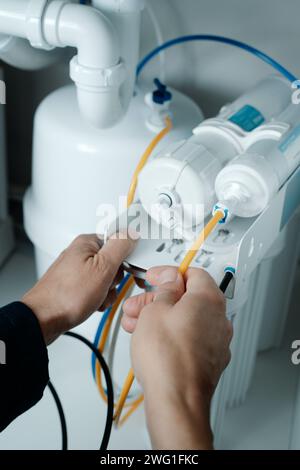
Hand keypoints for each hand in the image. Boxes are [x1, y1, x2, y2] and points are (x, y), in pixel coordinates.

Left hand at [22, 233, 135, 343]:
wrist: (43, 320)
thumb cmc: (66, 295)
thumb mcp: (102, 267)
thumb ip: (120, 246)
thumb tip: (131, 234)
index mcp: (88, 243)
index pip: (119, 242)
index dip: (128, 258)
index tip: (131, 270)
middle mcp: (81, 254)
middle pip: (114, 263)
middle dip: (115, 279)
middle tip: (106, 285)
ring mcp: (77, 271)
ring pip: (106, 279)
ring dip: (107, 292)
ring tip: (97, 297)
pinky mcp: (74, 286)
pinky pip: (96, 290)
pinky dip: (98, 299)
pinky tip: (92, 303)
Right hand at [123, 266, 231, 449]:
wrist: (176, 400)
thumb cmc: (168, 358)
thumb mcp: (155, 310)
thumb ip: (165, 288)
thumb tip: (170, 279)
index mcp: (209, 299)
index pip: (193, 273)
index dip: (169, 273)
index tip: (153, 277)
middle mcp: (219, 319)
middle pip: (188, 297)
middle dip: (158, 299)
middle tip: (137, 305)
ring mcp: (216, 341)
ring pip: (186, 319)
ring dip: (160, 317)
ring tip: (135, 324)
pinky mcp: (209, 360)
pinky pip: (189, 338)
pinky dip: (171, 334)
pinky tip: (150, 340)